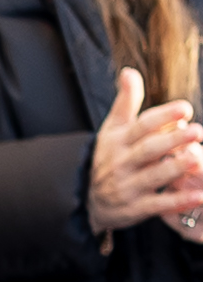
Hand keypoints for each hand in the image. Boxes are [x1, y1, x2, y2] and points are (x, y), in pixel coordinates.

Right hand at [87, 69, 202, 237]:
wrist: (89, 202)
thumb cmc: (109, 158)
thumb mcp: (112, 130)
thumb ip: (126, 102)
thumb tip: (130, 72)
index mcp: (118, 142)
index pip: (140, 126)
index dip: (162, 117)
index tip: (185, 109)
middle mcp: (121, 164)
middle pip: (148, 150)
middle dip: (172, 141)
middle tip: (198, 130)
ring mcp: (128, 188)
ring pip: (153, 177)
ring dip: (175, 168)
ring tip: (196, 157)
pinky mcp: (135, 209)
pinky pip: (158, 205)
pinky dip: (178, 201)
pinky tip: (199, 195)